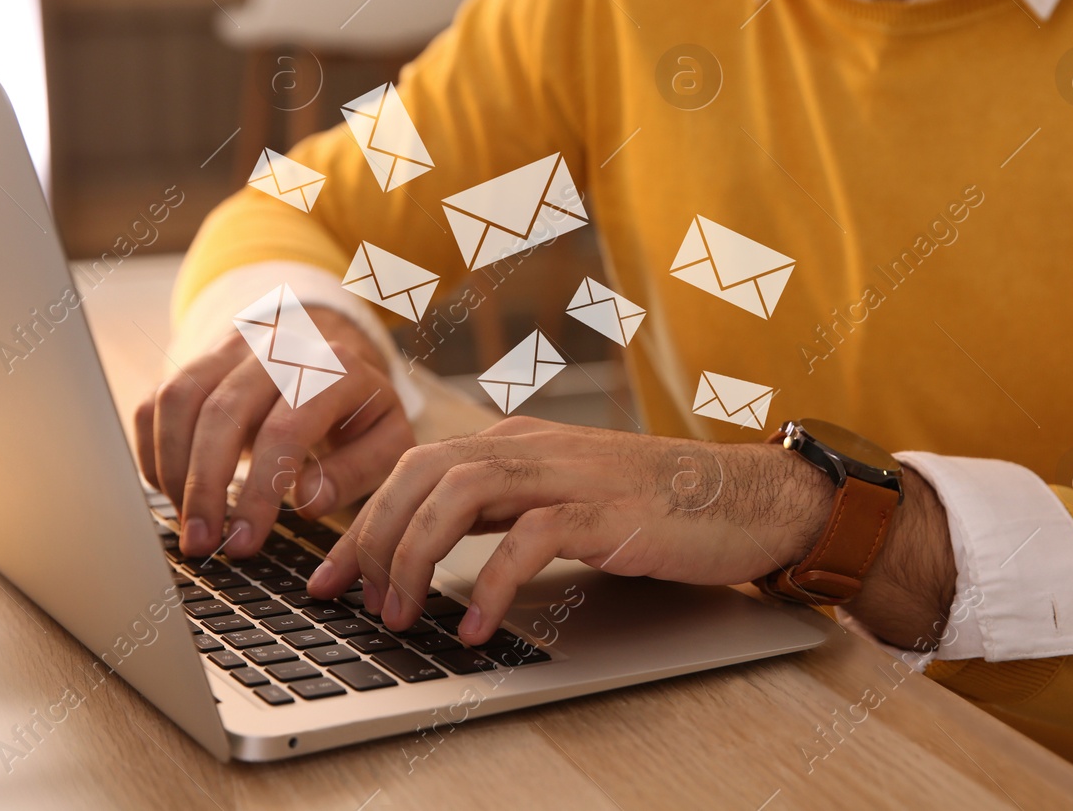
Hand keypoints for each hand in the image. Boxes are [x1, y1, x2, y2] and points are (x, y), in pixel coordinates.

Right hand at [135, 306, 414, 558]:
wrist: (332, 346)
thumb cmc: (359, 408)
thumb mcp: (386, 438)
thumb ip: (358, 470)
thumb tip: (308, 500)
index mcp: (333, 366)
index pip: (285, 429)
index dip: (260, 492)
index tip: (244, 544)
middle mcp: (277, 346)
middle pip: (221, 411)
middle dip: (203, 487)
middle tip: (201, 544)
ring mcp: (231, 347)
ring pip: (179, 399)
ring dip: (173, 469)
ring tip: (188, 523)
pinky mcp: (198, 358)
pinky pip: (158, 400)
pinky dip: (155, 450)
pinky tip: (172, 490)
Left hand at [305, 417, 835, 644]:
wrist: (745, 497)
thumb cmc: (652, 505)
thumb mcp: (559, 499)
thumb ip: (499, 512)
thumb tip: (429, 547)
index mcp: (513, 445)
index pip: (413, 469)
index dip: (361, 521)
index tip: (327, 575)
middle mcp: (531, 449)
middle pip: (422, 473)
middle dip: (371, 537)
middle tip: (350, 599)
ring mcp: (569, 474)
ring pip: (460, 494)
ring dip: (416, 556)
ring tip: (401, 615)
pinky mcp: (607, 510)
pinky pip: (531, 538)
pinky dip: (491, 583)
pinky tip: (475, 627)